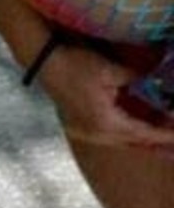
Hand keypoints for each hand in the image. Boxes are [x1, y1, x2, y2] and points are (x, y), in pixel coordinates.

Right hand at [38, 42, 173, 152]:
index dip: (164, 134)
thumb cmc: (75, 65)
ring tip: (162, 134)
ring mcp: (89, 133)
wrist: (45, 64)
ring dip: (143, 139)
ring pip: (123, 141)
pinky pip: (113, 136)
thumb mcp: (110, 70)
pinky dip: (129, 134)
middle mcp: (98, 134)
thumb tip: (156, 79)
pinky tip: (138, 128)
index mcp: (106, 123)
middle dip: (157, 141)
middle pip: (135, 143)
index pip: (143, 133)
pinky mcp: (84, 128)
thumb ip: (136, 78)